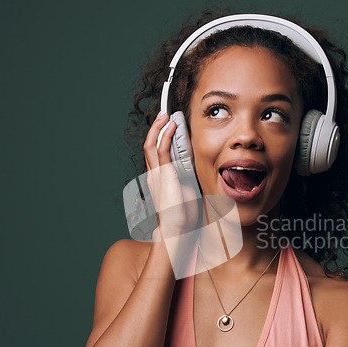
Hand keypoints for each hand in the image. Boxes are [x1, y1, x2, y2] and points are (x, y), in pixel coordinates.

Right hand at [143, 112, 198, 239]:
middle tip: (164, 116)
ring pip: (151, 144)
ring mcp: (156, 174)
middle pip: (149, 146)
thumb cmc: (184, 217)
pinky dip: (166, 135)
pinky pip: (161, 149)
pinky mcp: (163, 174)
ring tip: (165, 116)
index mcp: (159, 180)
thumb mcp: (188, 192)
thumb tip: (197, 170)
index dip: (161, 140)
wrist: (177, 230)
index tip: (169, 129)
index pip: (156, 155)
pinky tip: (172, 126)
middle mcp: (154, 175)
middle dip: (156, 129)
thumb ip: (189, 179)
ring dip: (158, 128)